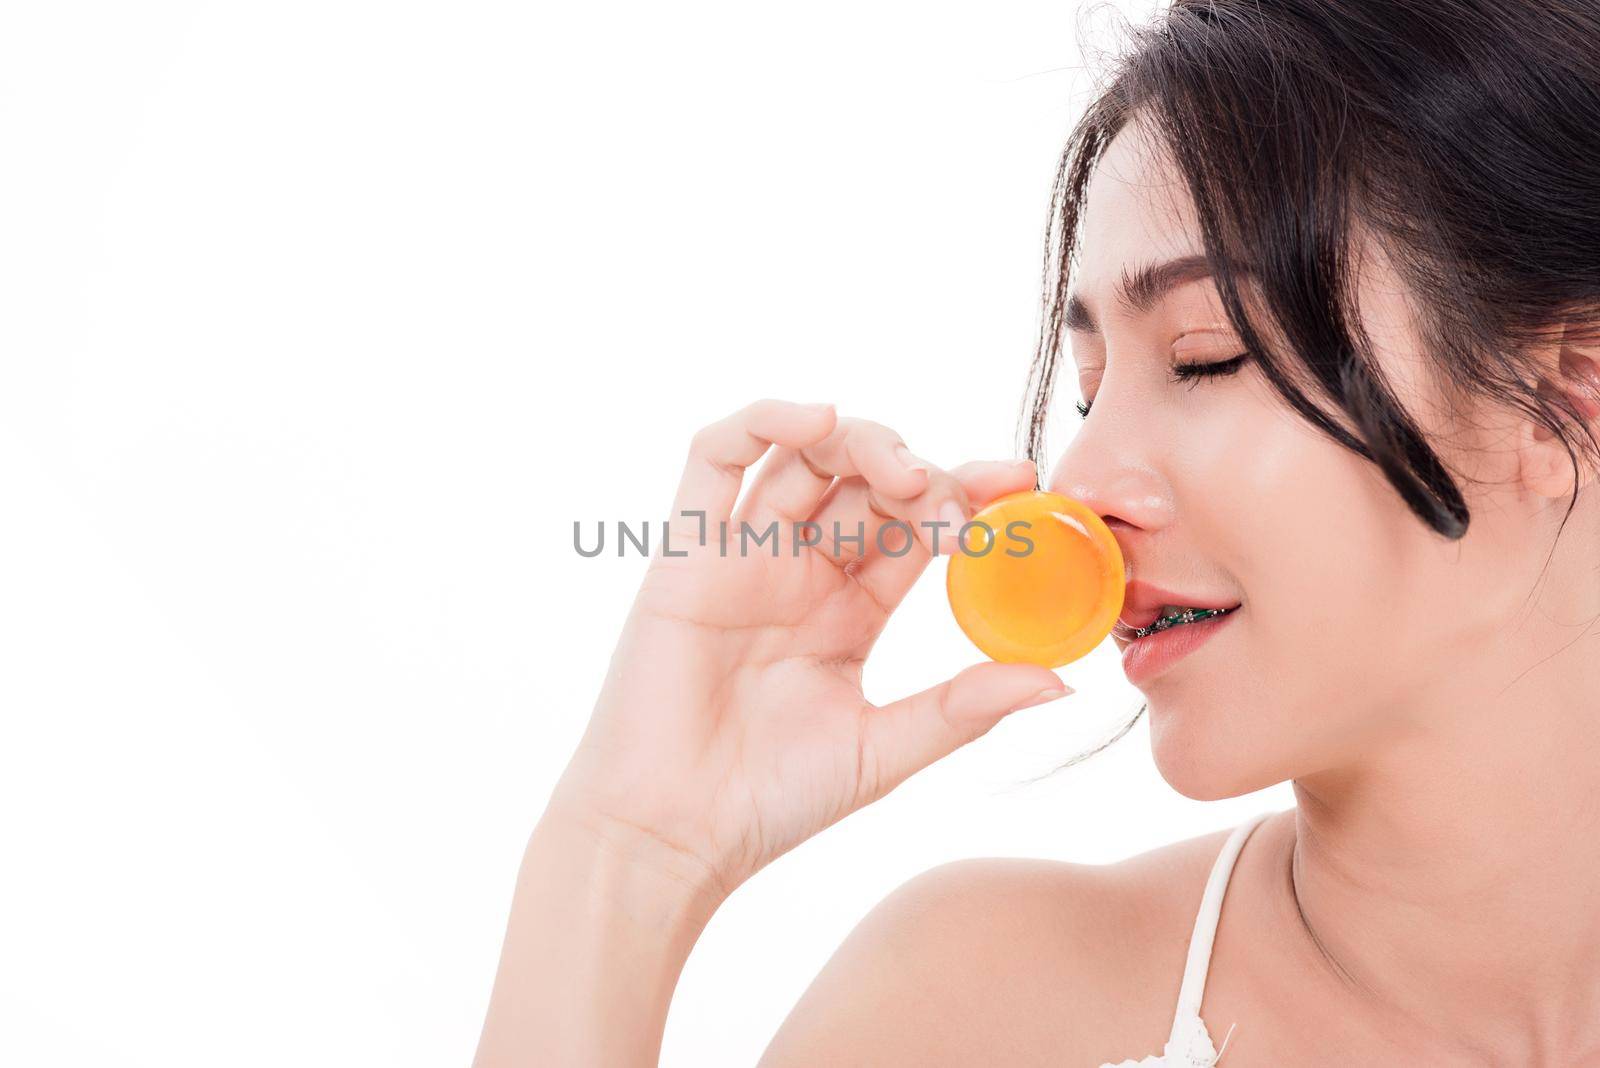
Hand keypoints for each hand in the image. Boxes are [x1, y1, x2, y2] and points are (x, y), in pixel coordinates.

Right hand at [547, 399, 1071, 903]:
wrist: (672, 833)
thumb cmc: (771, 801)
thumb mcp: (885, 750)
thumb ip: (964, 707)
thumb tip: (1059, 680)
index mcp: (849, 609)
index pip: (916, 526)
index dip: (967, 496)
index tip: (1023, 487)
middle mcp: (798, 570)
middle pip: (867, 480)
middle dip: (922, 473)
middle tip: (955, 505)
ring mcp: (742, 554)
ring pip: (802, 454)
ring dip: (859, 439)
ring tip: (902, 470)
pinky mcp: (685, 550)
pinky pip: (712, 458)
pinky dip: (762, 421)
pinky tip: (816, 420)